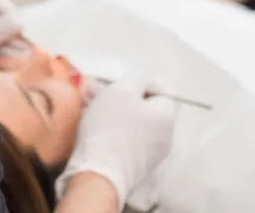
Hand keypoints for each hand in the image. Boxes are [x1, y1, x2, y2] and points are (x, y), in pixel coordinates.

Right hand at [56, 77, 176, 210]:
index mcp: (167, 117)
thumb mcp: (122, 90)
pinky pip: (125, 140)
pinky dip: (111, 131)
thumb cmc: (111, 126)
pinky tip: (91, 127)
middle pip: (143, 108)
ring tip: (87, 107)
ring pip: (131, 124)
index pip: (159, 91)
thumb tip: (142, 83)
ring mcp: (150, 155)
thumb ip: (136, 80)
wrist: (98, 173)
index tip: (117, 85)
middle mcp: (165, 137)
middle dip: (119, 98)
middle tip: (95, 93)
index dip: (137, 84)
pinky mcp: (134, 167)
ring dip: (112, 113)